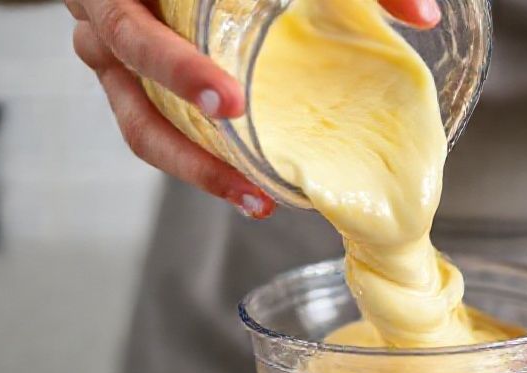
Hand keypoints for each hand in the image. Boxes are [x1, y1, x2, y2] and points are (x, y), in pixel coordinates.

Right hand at [66, 0, 440, 217]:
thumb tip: (422, 15)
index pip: (137, 29)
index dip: (178, 69)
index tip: (230, 104)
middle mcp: (104, 20)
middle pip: (133, 88)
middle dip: (189, 139)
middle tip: (250, 176)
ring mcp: (107, 56)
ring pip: (139, 125)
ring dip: (195, 169)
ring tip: (255, 199)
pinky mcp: (125, 82)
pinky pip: (153, 130)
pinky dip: (199, 160)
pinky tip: (246, 184)